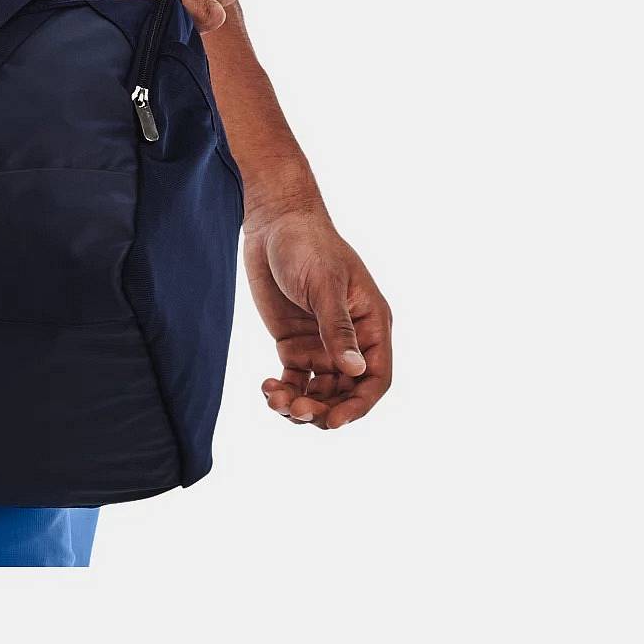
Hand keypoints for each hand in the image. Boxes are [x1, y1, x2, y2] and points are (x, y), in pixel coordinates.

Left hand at [243, 204, 392, 429]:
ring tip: (275, 400)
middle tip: (295, 410)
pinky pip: (295, 380)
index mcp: (371, 325)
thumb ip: (338, 328)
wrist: (274, 221)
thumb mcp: (324, 284)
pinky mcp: (294, 343)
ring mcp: (321, 344)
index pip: (376, 378)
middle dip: (324, 409)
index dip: (359, 405)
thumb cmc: (308, 244)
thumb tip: (356, 371)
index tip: (333, 421)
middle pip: (346, 393)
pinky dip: (284, 391)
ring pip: (320, 392)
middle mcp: (350, 340)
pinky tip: (267, 388)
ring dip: (301, 404)